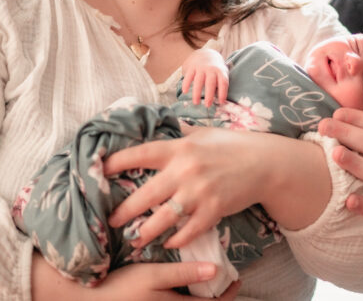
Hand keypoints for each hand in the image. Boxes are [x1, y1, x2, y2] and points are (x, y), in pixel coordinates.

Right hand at [31, 251, 240, 300]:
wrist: (86, 300)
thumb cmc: (120, 287)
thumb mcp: (153, 276)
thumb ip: (184, 273)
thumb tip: (216, 269)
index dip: (228, 294)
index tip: (236, 278)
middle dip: (216, 296)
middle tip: (227, 279)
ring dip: (200, 298)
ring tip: (208, 281)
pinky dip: (185, 297)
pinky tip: (184, 285)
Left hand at [103, 127, 269, 248]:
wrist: (264, 163)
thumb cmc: (231, 146)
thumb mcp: (203, 133)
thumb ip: (178, 134)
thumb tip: (156, 122)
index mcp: (180, 147)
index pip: (141, 153)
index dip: (117, 162)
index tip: (98, 170)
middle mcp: (187, 170)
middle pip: (146, 194)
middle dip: (125, 211)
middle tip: (111, 220)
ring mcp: (200, 192)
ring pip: (164, 218)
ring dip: (146, 232)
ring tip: (135, 240)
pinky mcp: (214, 210)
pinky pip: (188, 231)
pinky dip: (176, 239)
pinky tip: (168, 242)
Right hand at [181, 48, 228, 105]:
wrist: (205, 53)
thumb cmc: (215, 68)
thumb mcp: (222, 72)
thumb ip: (221, 83)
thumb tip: (221, 100)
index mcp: (220, 71)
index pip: (223, 82)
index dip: (223, 92)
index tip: (221, 102)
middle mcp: (211, 69)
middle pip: (210, 83)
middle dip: (209, 95)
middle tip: (207, 105)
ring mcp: (201, 67)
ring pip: (198, 81)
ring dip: (197, 92)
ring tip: (196, 102)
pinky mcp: (192, 67)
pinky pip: (189, 76)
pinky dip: (186, 84)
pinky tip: (185, 92)